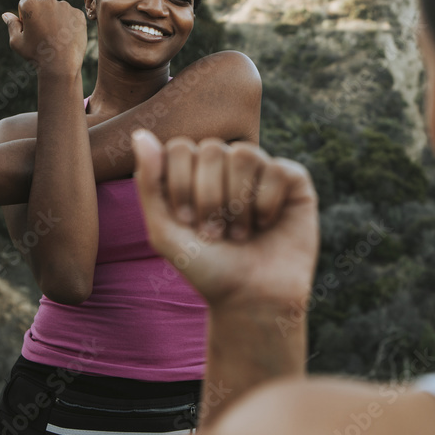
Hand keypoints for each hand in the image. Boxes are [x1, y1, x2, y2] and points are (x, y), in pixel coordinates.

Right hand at [2, 0, 86, 76]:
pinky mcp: (78, 14)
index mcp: (30, 4)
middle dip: (41, 16)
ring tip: (55, 38)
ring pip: (57, 10)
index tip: (31, 32)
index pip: (24, 5)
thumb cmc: (36, 54)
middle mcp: (48, 0)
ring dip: (55, 19)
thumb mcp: (16, 42)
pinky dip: (69, 24)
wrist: (61, 65)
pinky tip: (66, 38)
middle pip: (42, 5)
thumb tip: (6, 15)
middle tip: (44, 36)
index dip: (25, 19)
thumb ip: (11, 25)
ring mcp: (65, 6)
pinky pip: (71, 16)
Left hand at [132, 130, 318, 310]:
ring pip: (245, 153)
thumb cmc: (207, 268)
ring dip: (238, 202)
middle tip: (214, 233)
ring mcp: (261, 170)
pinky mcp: (294, 181)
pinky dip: (267, 203)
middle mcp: (228, 165)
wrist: (250, 299)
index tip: (187, 222)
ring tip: (239, 233)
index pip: (181, 148)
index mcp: (196, 171)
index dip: (181, 185)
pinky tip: (266, 224)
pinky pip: (278, 169)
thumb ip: (149, 182)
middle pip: (212, 148)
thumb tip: (140, 135)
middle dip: (209, 197)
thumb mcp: (164, 230)